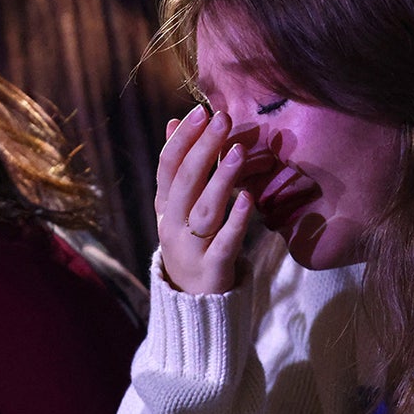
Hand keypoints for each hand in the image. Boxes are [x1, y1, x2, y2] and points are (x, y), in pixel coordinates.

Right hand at [155, 104, 252, 294]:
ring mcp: (190, 248)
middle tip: (222, 119)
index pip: (168, 166)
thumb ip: (179, 166)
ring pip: (204, 209)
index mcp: (165, 206)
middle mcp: (173, 224)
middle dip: (203, 148)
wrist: (193, 303)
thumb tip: (173, 120)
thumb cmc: (192, 242)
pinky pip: (224, 242)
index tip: (200, 111)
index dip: (183, 138)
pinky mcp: (212, 269)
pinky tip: (249, 198)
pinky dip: (236, 220)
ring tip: (238, 150)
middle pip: (185, 182)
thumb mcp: (179, 205)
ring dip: (221, 178)